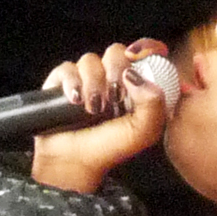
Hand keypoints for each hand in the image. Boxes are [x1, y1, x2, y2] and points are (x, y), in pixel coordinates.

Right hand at [32, 39, 170, 191]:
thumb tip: (136, 76)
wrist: (72, 163)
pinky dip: (72, 83)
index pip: (144, 56)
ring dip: (93, 83)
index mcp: (135, 89)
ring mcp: (86, 80)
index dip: (143, 53)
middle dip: (115, 71)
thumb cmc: (107, 149)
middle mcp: (111, 81)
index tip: (136, 68)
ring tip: (92, 109)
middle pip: (116, 52)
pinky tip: (74, 101)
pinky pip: (68, 68)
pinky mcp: (63, 82)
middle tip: (114, 96)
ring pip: (91, 60)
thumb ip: (153, 105)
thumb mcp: (142, 133)